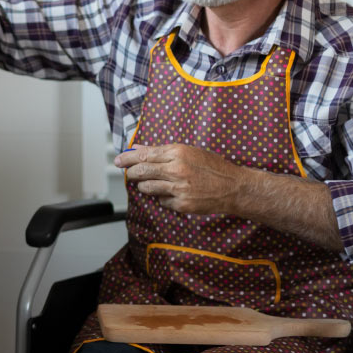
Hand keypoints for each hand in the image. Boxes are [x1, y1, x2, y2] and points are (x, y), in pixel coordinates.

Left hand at [114, 142, 252, 214]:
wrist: (234, 187)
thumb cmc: (213, 167)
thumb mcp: (190, 152)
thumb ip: (162, 151)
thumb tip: (137, 148)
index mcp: (178, 153)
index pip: (144, 154)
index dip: (127, 158)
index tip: (118, 161)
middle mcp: (176, 169)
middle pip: (141, 171)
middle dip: (132, 173)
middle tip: (130, 174)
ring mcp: (178, 188)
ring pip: (147, 188)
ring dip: (145, 186)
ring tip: (154, 183)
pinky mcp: (181, 204)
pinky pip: (161, 201)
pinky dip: (162, 197)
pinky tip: (172, 193)